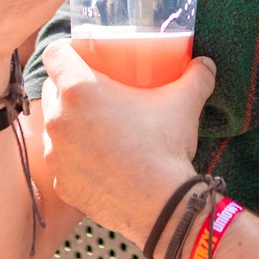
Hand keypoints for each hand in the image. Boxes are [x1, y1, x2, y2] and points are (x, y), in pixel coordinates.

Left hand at [40, 39, 214, 242]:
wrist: (161, 207)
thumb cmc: (165, 147)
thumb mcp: (184, 102)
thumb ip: (196, 76)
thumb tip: (205, 63)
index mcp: (79, 90)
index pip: (54, 54)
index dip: (67, 51)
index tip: (82, 58)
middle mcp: (58, 119)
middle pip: (52, 89)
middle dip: (69, 88)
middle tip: (97, 93)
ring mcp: (55, 154)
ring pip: (54, 126)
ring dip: (70, 123)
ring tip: (96, 128)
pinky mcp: (60, 183)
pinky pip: (62, 161)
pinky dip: (75, 158)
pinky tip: (97, 161)